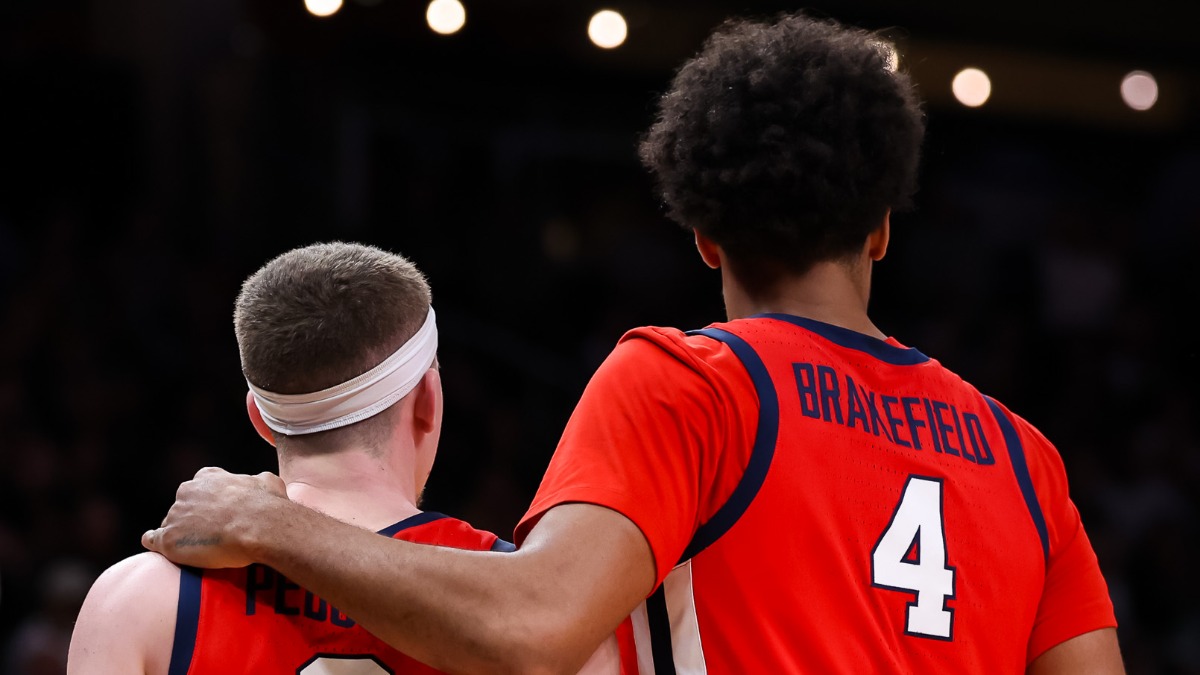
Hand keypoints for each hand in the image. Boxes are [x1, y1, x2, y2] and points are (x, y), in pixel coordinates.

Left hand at [142, 467, 287, 567]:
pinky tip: (161, 549)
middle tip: (209, 533)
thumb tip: (263, 483)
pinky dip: (156, 543)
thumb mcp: (268, 482)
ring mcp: (175, 515)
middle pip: (182, 506)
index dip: (207, 501)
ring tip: (197, 549)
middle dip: (191, 517)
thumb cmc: (268, 505)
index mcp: (208, 477)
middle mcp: (187, 492)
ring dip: (181, 534)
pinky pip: (153, 540)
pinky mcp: (169, 539)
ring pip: (170, 524)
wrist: (262, 526)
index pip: (199, 486)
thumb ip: (257, 481)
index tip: (217, 513)